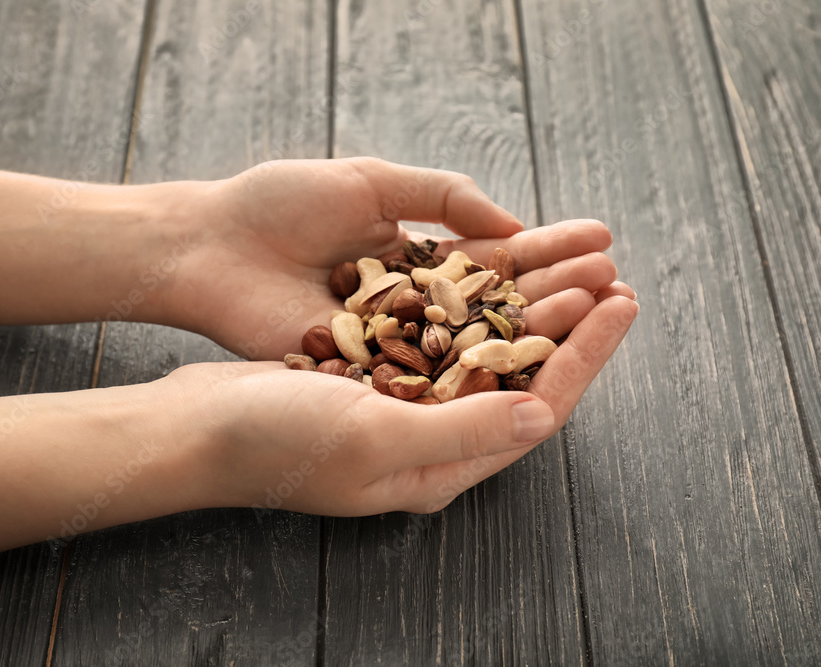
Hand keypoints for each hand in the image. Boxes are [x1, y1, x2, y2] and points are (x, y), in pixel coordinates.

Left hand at [150, 158, 631, 357]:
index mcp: (415, 255)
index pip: (497, 258)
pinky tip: (533, 363)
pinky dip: (480, 369)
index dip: (549, 252)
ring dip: (537, 330)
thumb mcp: (371, 180)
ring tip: (598, 314)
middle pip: (500, 304)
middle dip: (558, 292)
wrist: (210, 246)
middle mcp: (414, 305)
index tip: (602, 242)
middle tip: (620, 284)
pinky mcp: (368, 374)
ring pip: (478, 344)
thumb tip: (513, 226)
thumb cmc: (279, 205)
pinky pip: (434, 376)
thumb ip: (442, 196)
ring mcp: (394, 343)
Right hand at [160, 294, 637, 515]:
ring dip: (526, 308)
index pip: (537, 410)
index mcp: (441, 467)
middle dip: (567, 327)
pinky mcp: (376, 378)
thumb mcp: (373, 439)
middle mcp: (431, 441)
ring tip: (563, 264)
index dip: (586, 356)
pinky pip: (442, 335)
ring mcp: (403, 409)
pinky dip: (472, 302)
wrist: (199, 427)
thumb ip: (462, 430)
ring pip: (485, 353)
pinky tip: (490, 270)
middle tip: (608, 274)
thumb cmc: (277, 443)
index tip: (621, 302)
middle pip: (520, 379)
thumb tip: (545, 416)